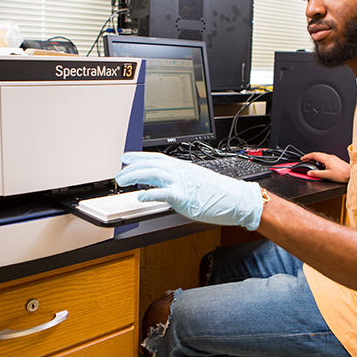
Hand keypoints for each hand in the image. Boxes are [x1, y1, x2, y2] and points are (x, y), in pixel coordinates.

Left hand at [115, 152, 262, 230]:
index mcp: (184, 167)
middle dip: (132, 167)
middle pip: (151, 164)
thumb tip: (166, 186)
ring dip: (135, 176)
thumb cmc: (220, 194)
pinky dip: (149, 193)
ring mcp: (182, 183)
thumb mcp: (197, 181)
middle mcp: (181, 172)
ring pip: (153, 174)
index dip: (139, 157)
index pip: (156, 157)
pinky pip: (163, 193)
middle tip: (120, 174)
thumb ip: (180, 181)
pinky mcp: (184, 196)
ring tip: (123, 181)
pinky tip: (140, 196)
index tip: (126, 157)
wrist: (237, 199)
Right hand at [301, 152, 349, 182]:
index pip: (314, 155)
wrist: (351, 174)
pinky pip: (326, 159)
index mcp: (327, 159)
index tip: (303, 159)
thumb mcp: (327, 175)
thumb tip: (309, 173)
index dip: (307, 156)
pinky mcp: (336, 161)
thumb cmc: (342, 174)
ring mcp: (333, 158)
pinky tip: (322, 166)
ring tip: (313, 164)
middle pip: (317, 154)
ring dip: (316, 159)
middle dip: (310, 157)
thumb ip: (317, 174)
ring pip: (322, 156)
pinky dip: (321, 161)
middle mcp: (330, 157)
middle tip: (306, 160)